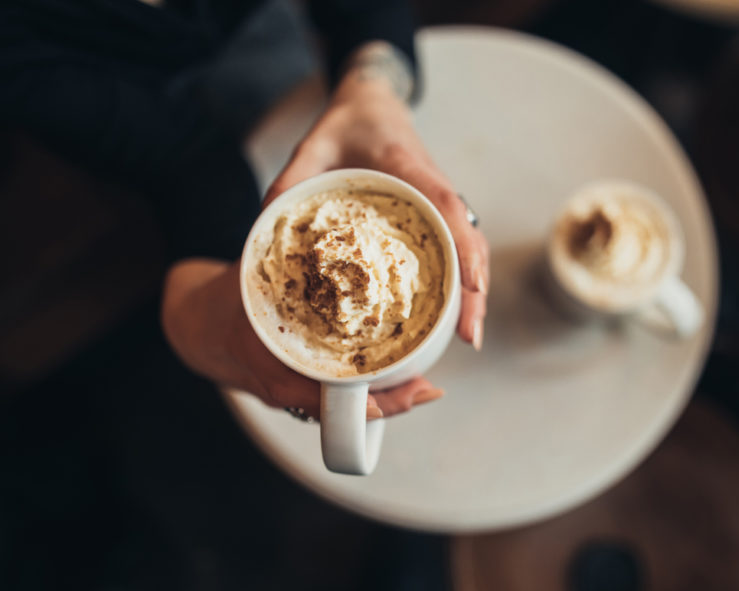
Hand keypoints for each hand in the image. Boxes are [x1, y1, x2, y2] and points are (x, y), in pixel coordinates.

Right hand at [161, 259, 444, 417]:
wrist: (196, 326)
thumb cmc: (225, 300)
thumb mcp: (248, 278)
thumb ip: (275, 254)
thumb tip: (299, 212)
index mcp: (271, 367)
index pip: (323, 398)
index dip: (365, 400)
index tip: (400, 396)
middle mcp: (286, 389)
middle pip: (346, 412)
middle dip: (389, 403)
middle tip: (429, 389)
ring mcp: (295, 394)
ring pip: (347, 409)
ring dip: (385, 398)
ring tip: (425, 385)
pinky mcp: (303, 390)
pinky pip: (342, 398)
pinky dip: (371, 391)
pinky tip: (401, 375)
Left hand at [262, 51, 489, 349]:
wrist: (372, 105)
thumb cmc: (348, 124)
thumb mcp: (311, 146)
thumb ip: (290, 184)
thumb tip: (263, 233)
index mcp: (409, 169)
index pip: (447, 207)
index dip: (464, 248)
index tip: (472, 286)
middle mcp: (434, 189)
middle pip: (468, 241)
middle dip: (475, 290)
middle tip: (471, 336)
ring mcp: (440, 205)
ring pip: (468, 249)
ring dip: (473, 293)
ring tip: (468, 336)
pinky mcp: (435, 217)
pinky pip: (456, 250)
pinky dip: (461, 283)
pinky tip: (455, 315)